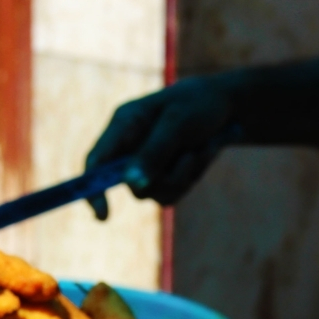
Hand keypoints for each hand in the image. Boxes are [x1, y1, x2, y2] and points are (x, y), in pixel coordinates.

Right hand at [85, 76, 234, 219]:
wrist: (225, 106)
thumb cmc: (198, 104)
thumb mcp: (178, 123)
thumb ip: (154, 152)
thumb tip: (130, 184)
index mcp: (124, 125)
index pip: (97, 161)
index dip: (93, 189)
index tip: (103, 213)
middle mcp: (130, 147)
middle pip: (131, 184)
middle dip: (164, 177)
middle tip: (189, 156)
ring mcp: (146, 165)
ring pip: (155, 193)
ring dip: (184, 175)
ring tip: (199, 147)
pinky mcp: (164, 177)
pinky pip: (172, 193)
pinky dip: (192, 176)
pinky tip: (202, 153)